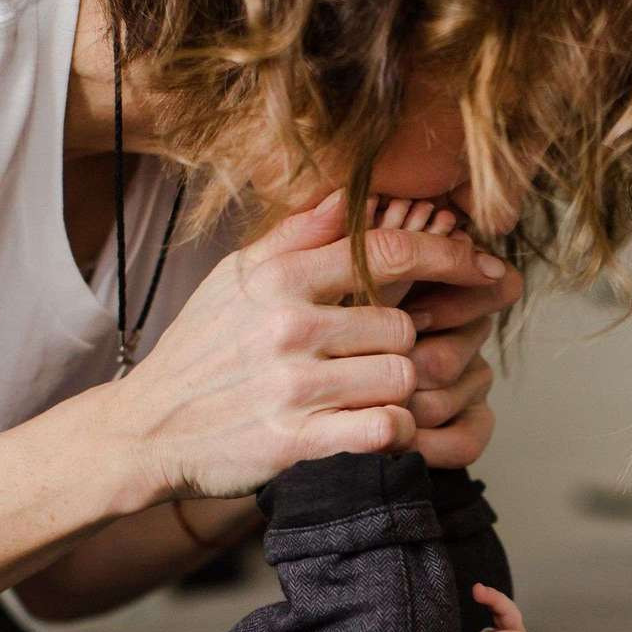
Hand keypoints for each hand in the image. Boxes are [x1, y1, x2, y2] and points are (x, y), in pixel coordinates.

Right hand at [99, 191, 512, 506]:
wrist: (145, 428)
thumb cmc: (201, 351)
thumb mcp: (235, 279)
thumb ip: (296, 237)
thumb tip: (349, 192)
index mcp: (279, 277)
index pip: (390, 253)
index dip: (451, 258)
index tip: (487, 267)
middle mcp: (287, 325)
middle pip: (403, 327)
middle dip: (405, 345)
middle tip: (388, 360)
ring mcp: (291, 384)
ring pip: (400, 378)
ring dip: (398, 392)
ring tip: (371, 396)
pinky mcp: (294, 440)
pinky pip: (384, 429)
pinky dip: (393, 432)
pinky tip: (375, 428)